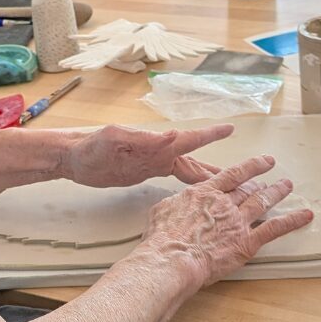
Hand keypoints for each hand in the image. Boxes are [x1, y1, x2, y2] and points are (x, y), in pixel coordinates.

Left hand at [61, 124, 233, 188]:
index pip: (188, 140)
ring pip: (189, 170)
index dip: (210, 136)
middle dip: (221, 166)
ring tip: (233, 186)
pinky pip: (175, 179)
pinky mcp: (146, 173)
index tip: (231, 129)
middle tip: (246, 171)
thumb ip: (141, 138)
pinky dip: (191, 185)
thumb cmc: (90, 147)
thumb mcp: (114, 139)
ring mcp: (154, 163)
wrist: (74, 159)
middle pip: (196, 159)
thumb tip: (170, 135)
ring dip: (210, 177)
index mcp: (155, 144)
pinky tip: (200, 192)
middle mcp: (159, 152)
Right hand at [141, 155, 314, 284]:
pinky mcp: (247, 242)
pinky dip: (292, 221)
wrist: (174, 256)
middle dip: (263, 183)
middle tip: (273, 178)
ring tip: (287, 186)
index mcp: (205, 193)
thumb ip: (178, 202)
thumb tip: (180, 203)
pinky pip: (275, 229)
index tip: (264, 161)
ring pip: (263, 202)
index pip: (233, 174)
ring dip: (277, 193)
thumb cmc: (163, 237)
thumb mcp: (164, 209)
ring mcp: (238, 221)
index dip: (252, 166)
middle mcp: (225, 203)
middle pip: (249, 189)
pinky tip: (305, 215)